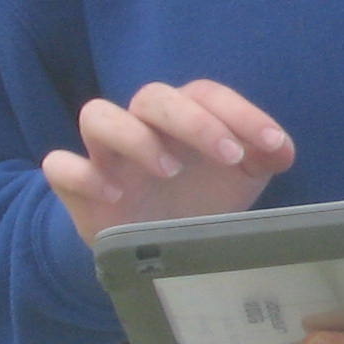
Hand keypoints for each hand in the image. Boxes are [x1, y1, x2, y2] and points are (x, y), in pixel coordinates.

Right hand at [43, 79, 294, 245]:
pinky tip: (115, 194)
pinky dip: (81, 173)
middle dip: (194, 121)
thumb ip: (265, 157)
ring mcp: (105, 153)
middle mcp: (143, 125)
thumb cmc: (201, 202)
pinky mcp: (77, 185)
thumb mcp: (241, 181)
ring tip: (169, 170)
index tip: (271, 145)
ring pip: (98, 114)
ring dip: (134, 136)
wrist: (156, 250)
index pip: (205, 93)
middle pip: (154, 96)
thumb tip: (283, 149)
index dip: (240, 112)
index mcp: (185, 116)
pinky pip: (61, 165)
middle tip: (229, 157)